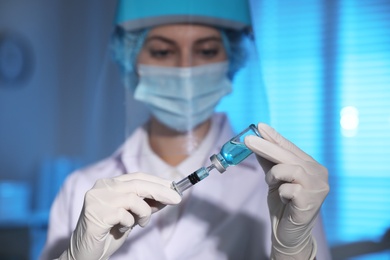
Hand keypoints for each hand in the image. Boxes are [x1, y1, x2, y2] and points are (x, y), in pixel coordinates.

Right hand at [59, 173, 181, 259]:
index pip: (137, 176)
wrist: (86, 252)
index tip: (174, 187)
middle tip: (176, 199)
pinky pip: (124, 214)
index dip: (157, 181)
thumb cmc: (109, 232)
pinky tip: (124, 228)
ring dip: (144, 212)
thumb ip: (146, 204)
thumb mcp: (132, 215)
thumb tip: (168, 196)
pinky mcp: (95, 213)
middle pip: (137, 183)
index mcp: (109, 183)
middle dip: (160, 191)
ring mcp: (97, 199)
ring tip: (142, 223)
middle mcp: (102, 187)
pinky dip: (130, 222)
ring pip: (133, 198)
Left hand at [245, 123, 328, 258]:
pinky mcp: (312, 200)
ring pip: (290, 169)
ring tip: (273, 184)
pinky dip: (281, 192)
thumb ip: (269, 162)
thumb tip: (255, 142)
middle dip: (266, 146)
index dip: (274, 137)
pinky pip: (289, 188)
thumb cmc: (283, 204)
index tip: (259, 126)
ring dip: (275, 175)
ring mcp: (318, 186)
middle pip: (289, 155)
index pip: (290, 147)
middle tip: (247, 139)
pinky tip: (286, 200)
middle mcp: (319, 173)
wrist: (289, 233)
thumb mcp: (275, 179)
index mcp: (311, 165)